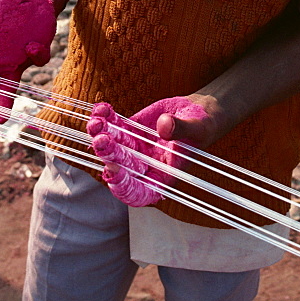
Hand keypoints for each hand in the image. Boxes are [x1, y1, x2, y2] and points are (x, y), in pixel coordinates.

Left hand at [87, 96, 212, 206]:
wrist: (195, 112)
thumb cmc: (202, 127)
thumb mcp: (197, 128)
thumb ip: (180, 129)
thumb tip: (163, 126)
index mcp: (162, 177)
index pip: (139, 192)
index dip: (124, 186)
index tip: (113, 172)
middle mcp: (145, 166)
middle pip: (121, 167)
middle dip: (109, 154)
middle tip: (102, 140)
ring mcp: (135, 149)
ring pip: (113, 146)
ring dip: (102, 135)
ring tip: (97, 121)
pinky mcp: (130, 131)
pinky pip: (114, 127)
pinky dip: (106, 119)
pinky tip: (101, 108)